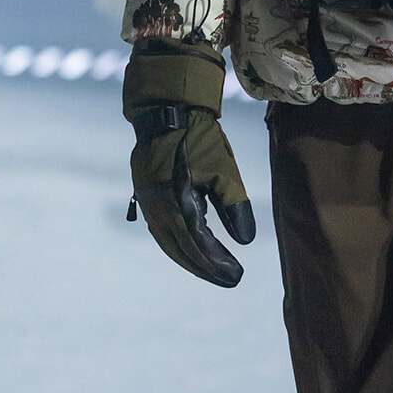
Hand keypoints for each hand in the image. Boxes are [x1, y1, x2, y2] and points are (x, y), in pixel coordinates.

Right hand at [130, 106, 255, 286]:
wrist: (166, 111)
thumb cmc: (199, 139)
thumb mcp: (224, 171)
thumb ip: (235, 206)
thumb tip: (245, 241)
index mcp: (176, 203)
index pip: (198, 244)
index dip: (217, 263)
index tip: (237, 276)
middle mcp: (158, 208)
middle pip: (181, 250)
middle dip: (205, 269)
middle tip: (230, 281)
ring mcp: (149, 204)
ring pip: (169, 243)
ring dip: (191, 260)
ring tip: (213, 272)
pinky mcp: (147, 197)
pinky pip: (162, 231)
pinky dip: (178, 245)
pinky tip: (192, 250)